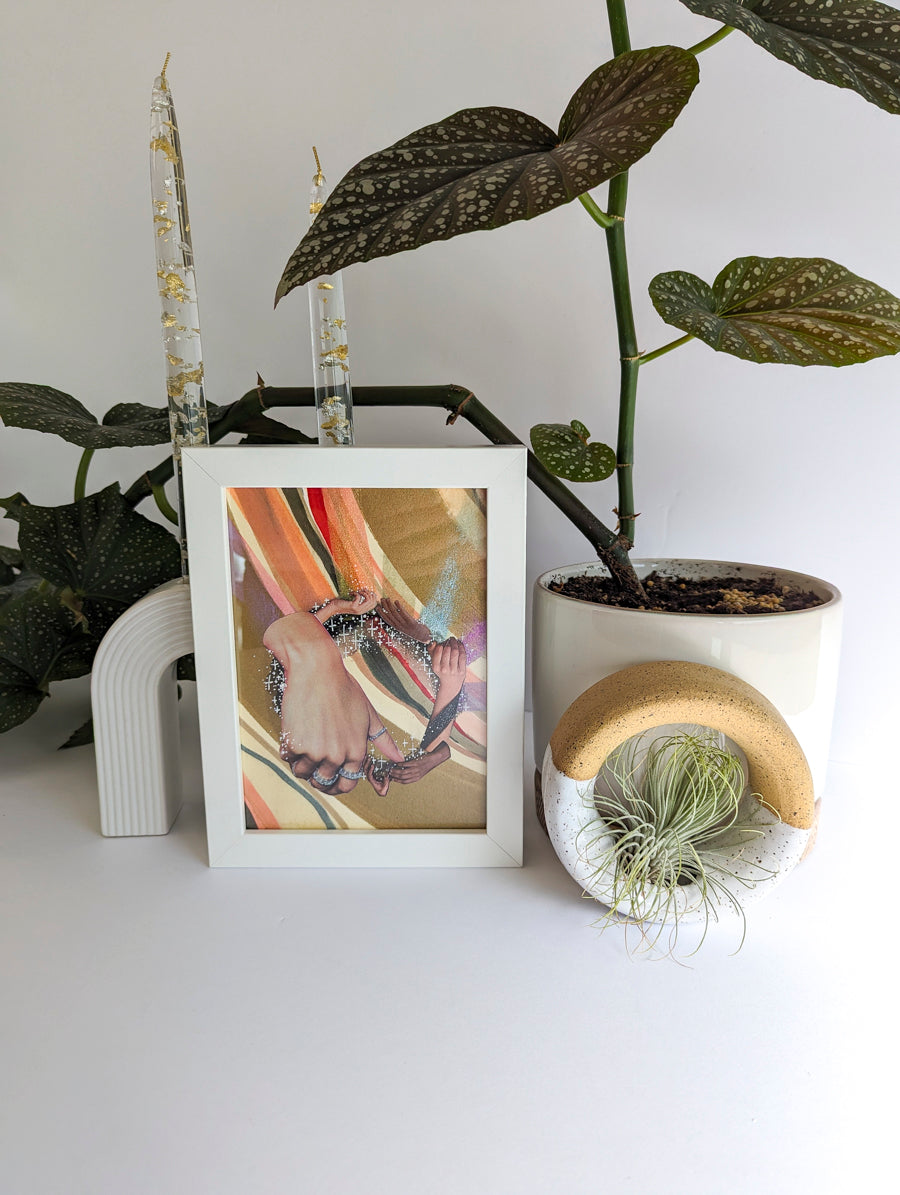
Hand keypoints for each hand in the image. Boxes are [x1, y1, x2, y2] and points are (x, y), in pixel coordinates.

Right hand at [263, 612, 401, 794]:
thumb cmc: (343, 688)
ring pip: (303, 773)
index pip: (347, 785)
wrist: (316, 670)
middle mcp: (338, 756)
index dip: (337, 785)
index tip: (329, 780)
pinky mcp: (296, 745)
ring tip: (303, 743)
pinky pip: (288, 758)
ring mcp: (316, 752)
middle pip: (323, 782)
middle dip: (316, 777)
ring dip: (301, 763)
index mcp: (356, 751)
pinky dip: (288, 749)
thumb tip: (398, 758)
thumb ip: (383, 739)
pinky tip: (295, 730)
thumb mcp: (368, 713)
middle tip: (312, 762)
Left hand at [313, 590, 377, 622]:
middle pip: (372, 602)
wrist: (333, 608)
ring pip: (368, 600)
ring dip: (364, 593)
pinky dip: (356, 593)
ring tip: (359, 590)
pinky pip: (359, 597)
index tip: (368, 591)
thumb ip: (360, 601)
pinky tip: (351, 593)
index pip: (374, 604)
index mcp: (362, 610)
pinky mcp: (353, 606)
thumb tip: (367, 592)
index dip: (373, 597)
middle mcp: (361, 611)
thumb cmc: (342, 604)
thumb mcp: (353, 603)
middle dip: (370, 593)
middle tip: (363, 589)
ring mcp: (357, 609)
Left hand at [364, 755, 391, 796]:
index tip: (372, 765)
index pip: (369, 775)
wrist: (381, 792)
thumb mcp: (385, 786)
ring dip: (366, 762)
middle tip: (369, 758)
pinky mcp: (371, 774)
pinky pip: (367, 768)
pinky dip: (367, 763)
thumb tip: (387, 774)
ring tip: (367, 756)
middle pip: (365, 770)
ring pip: (365, 769)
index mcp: (372, 781)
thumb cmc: (383, 789)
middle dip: (367, 764)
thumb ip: (386, 780)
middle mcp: (370, 778)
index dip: (370, 770)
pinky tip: (368, 759)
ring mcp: (370, 776)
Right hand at [376, 597, 432, 642]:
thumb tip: (396, 612)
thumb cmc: (415, 631)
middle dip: (385, 607)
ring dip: (390, 605)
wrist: (424, 637)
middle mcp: (399, 626)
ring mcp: (405, 625)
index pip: (387, 619)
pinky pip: (403, 614)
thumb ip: (401, 621)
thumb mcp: (406, 626)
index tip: (377, 607)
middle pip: (390, 615)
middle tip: (382, 599)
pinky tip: (396, 601)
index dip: (381, 613)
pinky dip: (399, 607)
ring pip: (395, 614)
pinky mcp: (411, 622)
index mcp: (397, 627)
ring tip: (387, 598)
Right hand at [389, 741, 450, 784]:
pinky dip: (400, 764)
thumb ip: (413, 774)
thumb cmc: (426, 766)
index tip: (393, 779)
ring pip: (403, 772)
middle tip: (390, 773)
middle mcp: (415, 775)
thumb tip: (403, 774)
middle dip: (395, 776)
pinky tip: (397, 764)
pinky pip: (406, 764)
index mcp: (416, 778)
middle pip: (402, 777)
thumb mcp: (420, 773)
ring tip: (392, 769)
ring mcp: (416, 769)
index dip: (398, 781)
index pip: (405, 782)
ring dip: (396, 771)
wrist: (433, 760)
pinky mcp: (416, 763)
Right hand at [428, 638, 466, 699]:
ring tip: (454, 641)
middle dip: (449, 643)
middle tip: (449, 640)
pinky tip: (459, 645)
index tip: (442, 643)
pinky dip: (461, 648)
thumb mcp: (434, 663)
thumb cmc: (442, 671)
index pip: (438, 651)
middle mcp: (445, 669)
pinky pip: (462, 656)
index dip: (441, 645)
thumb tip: (434, 642)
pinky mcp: (462, 670)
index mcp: (436, 667)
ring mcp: (454, 670)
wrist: (450, 685)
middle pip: (447, 650)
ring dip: (455, 644)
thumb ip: (432, 651)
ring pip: (455, 652)